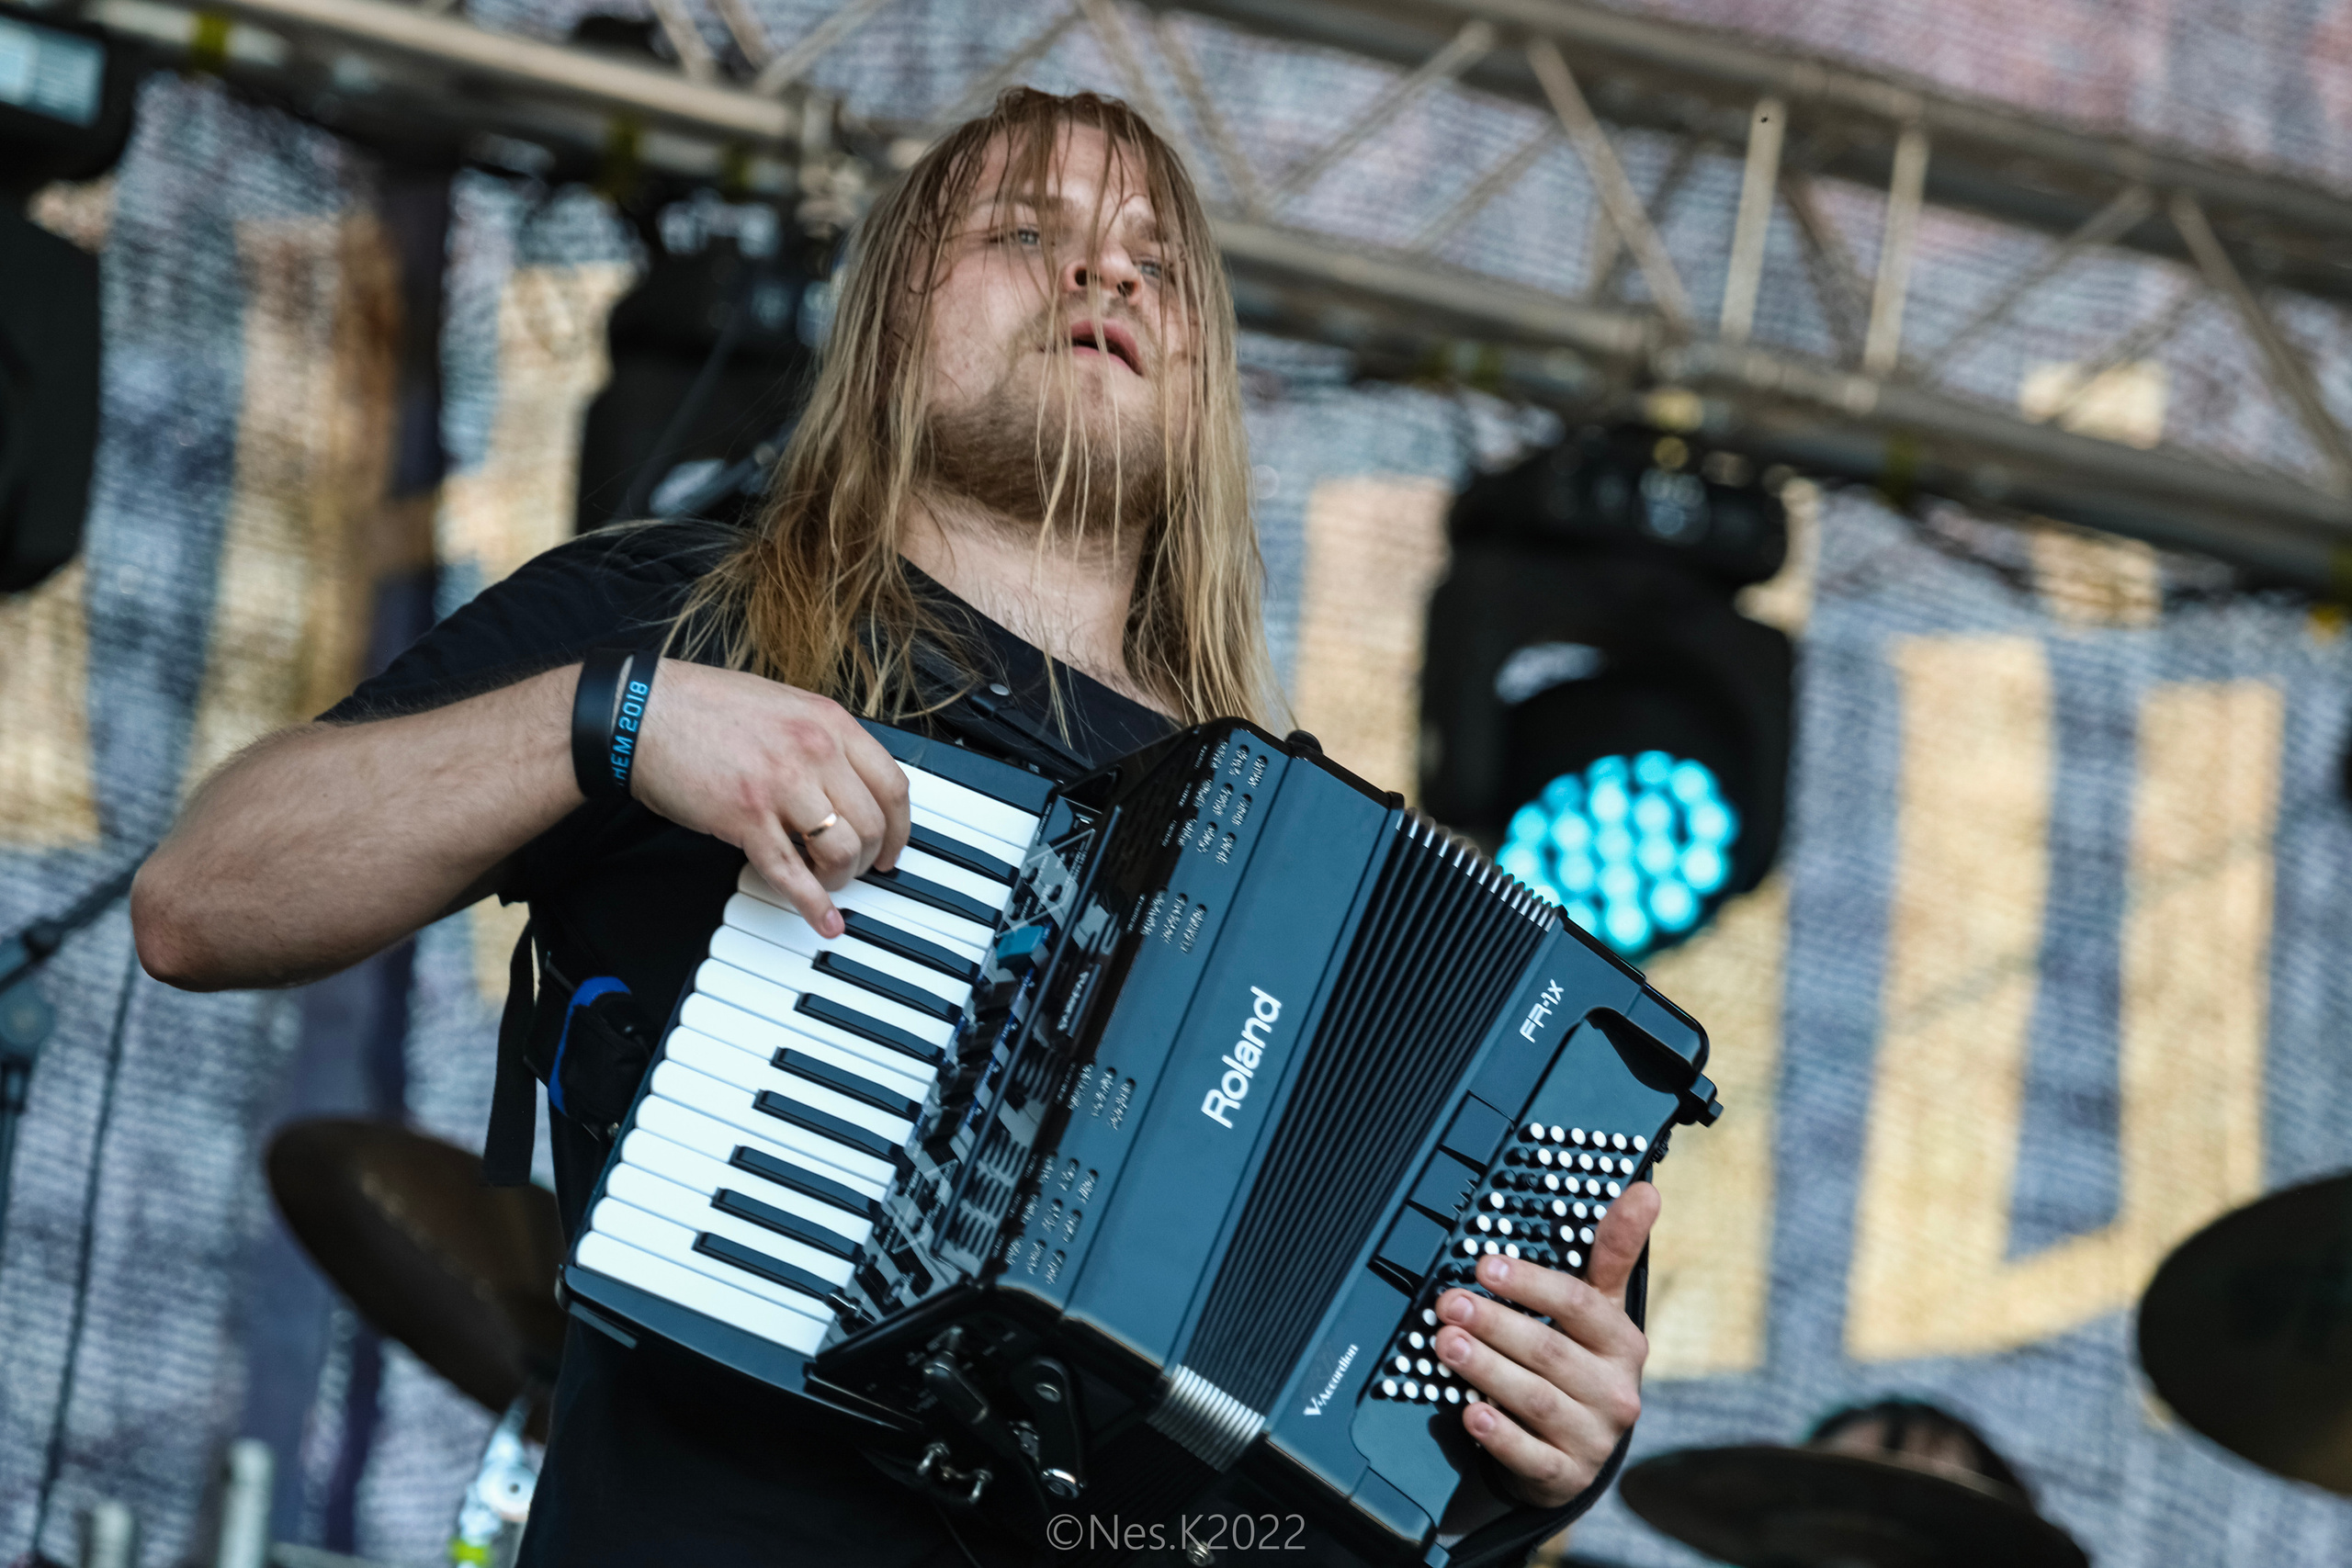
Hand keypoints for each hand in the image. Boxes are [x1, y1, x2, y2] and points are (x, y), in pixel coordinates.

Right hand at [628, 660, 911, 935]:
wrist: (642, 715)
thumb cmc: (704, 707)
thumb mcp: (783, 704)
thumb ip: (822, 738)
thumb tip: (849, 780)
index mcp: (828, 722)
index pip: (892, 785)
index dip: (900, 826)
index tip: (893, 844)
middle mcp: (813, 752)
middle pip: (872, 824)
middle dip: (871, 857)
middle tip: (860, 869)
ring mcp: (781, 786)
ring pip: (841, 850)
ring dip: (840, 877)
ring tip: (827, 880)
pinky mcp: (746, 819)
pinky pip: (792, 874)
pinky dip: (814, 905)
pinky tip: (824, 920)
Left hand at [1432, 1181, 1657, 1507]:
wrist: (1579, 1449)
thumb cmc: (1582, 1360)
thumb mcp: (1600, 1309)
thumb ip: (1614, 1250)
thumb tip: (1647, 1189)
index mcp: (1623, 1342)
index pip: (1580, 1306)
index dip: (1531, 1284)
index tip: (1485, 1265)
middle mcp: (1615, 1391)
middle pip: (1550, 1352)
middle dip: (1495, 1324)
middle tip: (1448, 1303)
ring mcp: (1594, 1438)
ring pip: (1535, 1400)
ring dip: (1486, 1369)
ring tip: (1444, 1343)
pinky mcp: (1567, 1476)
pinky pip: (1530, 1455)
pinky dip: (1498, 1435)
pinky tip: (1469, 1413)